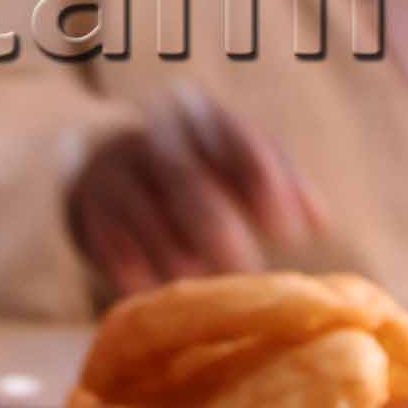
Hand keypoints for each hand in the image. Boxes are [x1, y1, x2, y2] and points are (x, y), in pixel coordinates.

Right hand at [67, 98, 322, 298]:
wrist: (108, 169)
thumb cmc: (196, 173)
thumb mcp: (238, 167)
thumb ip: (282, 188)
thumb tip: (319, 222)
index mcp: (201, 121)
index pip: (236, 142)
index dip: (265, 184)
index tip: (290, 232)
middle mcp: (155, 141)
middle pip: (187, 181)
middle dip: (219, 232)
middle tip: (247, 270)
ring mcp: (117, 176)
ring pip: (149, 221)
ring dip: (179, 257)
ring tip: (200, 275)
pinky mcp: (88, 214)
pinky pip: (113, 249)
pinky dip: (140, 273)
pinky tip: (156, 286)